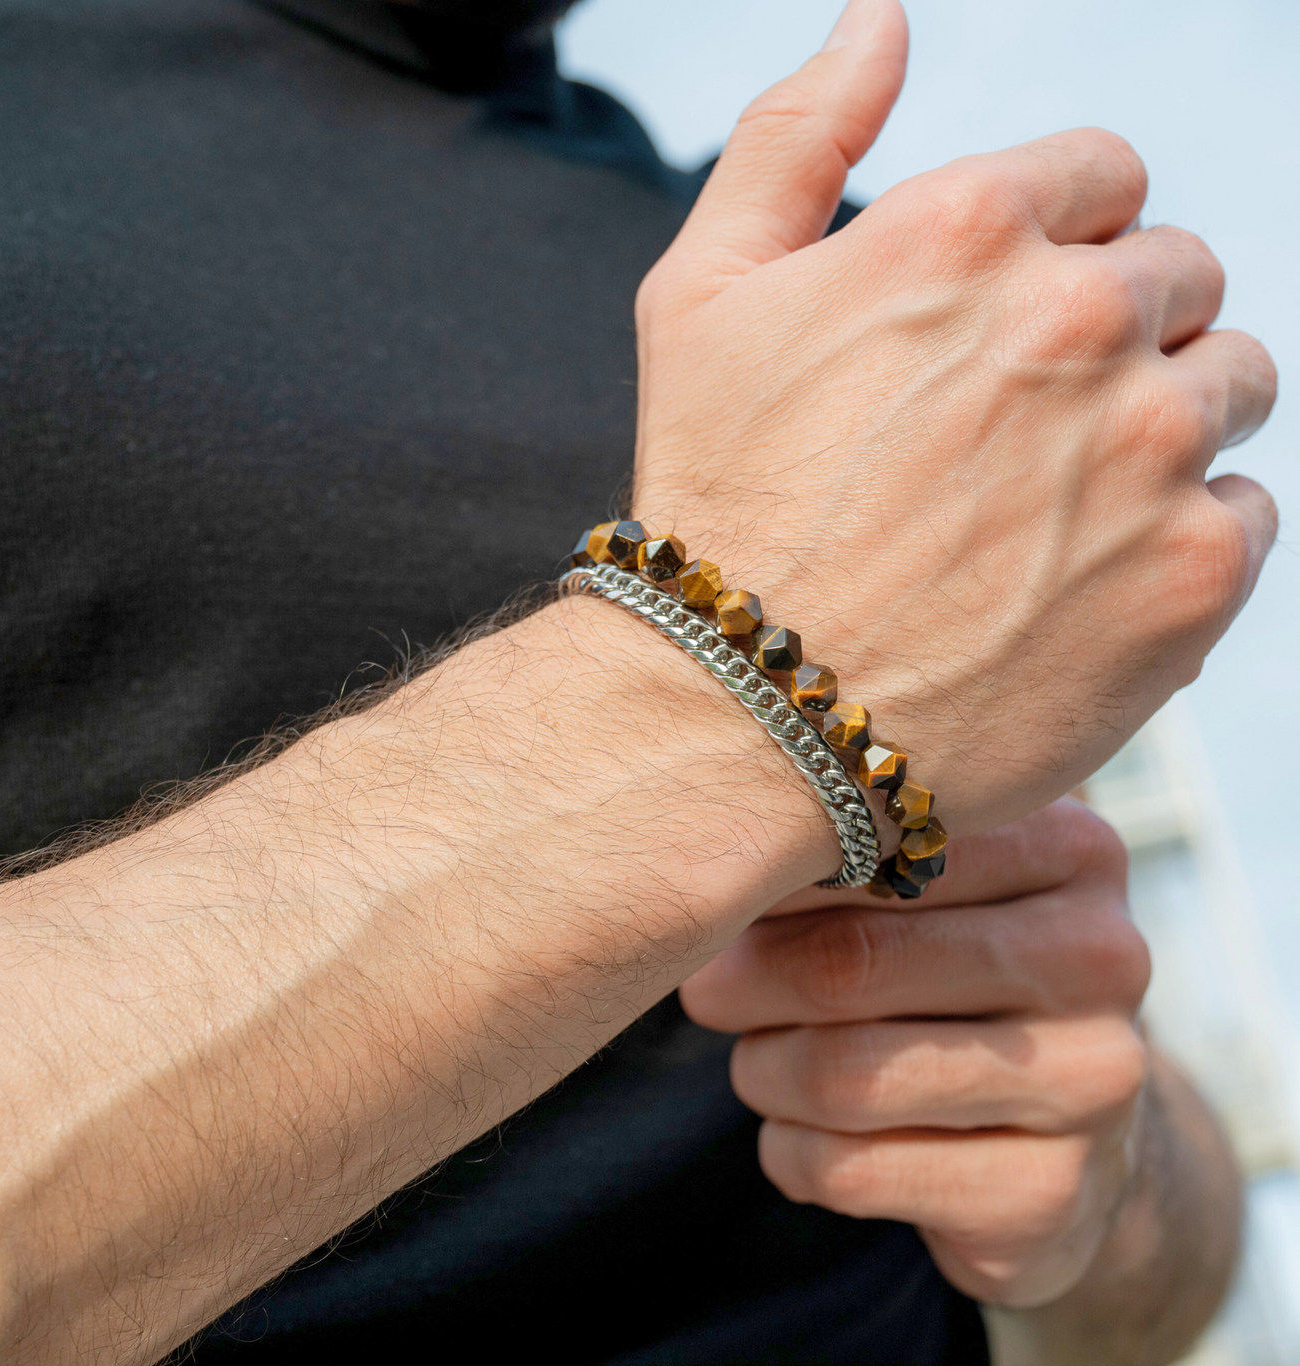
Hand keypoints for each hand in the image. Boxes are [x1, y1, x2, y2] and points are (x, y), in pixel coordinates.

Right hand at [631, 0, 1276, 833]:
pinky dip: (1180, 539)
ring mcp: (1148, 448)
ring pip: (1230, 387)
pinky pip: (1246, 514)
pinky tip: (1077, 583)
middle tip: (1020, 437)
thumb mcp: (700, 299)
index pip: (1105, 178)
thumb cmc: (714, 512)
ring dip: (1161, 429)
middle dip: (1113, 337)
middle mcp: (1076, 320)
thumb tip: (877, 20)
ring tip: (1053, 510)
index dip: (1059, 249)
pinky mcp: (1193, 575)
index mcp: (967, 229)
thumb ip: (792, 139)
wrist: (743, 717)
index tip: (1010, 328)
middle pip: (1180, 278)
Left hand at [679, 801, 1158, 1307]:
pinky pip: (846, 1169)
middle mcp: (1102, 957)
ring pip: (839, 1075)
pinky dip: (790, 1153)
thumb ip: (838, 849)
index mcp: (1068, 847)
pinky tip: (803, 1136)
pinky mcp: (1049, 1195)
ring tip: (761, 1062)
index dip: (763, 880)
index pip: (867, 847)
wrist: (1063, 1135)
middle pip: (845, 964)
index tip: (712, 895)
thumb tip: (697, 855)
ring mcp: (1092, 1083)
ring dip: (762, 1073)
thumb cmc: (951, 971)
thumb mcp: (923, 888)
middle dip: (742, 984)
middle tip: (710, 990)